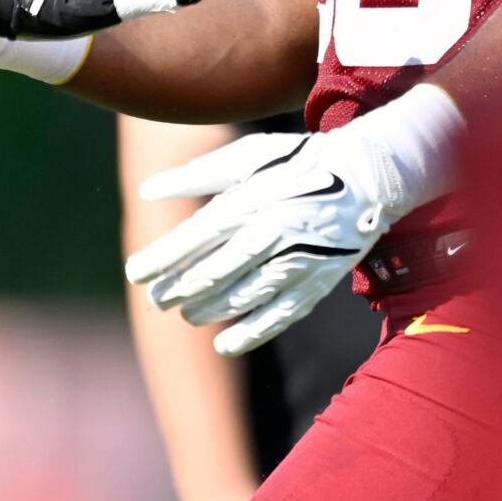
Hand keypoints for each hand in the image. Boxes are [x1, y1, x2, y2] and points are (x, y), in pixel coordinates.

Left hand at [124, 86, 461, 354]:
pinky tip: (224, 343)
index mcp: (251, 201)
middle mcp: (271, 233)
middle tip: (156, 300)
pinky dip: (251, 333)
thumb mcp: (247, 157)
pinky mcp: (318, 282)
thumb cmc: (297, 162)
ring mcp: (297, 261)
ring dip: (209, 310)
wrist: (367, 176)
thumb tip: (147, 191)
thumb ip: (196, 175)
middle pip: (215, 272)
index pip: (195, 237)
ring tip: (185, 315)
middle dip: (179, 290)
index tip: (134, 273)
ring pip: (244, 297)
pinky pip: (280, 315)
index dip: (162, 258)